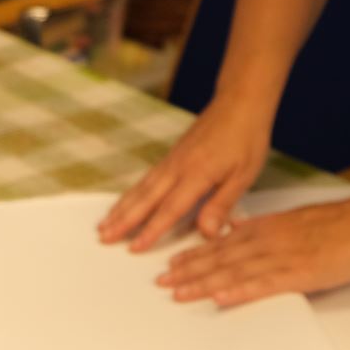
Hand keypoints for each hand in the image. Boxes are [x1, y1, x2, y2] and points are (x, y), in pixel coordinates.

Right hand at [99, 97, 275, 250]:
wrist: (239, 101)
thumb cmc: (246, 136)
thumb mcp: (244, 174)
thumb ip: (222, 204)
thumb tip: (207, 233)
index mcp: (197, 174)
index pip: (170, 208)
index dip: (151, 230)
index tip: (134, 247)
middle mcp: (177, 168)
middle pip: (145, 199)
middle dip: (123, 221)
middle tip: (104, 238)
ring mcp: (171, 161)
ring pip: (140, 189)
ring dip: (121, 209)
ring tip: (103, 225)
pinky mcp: (171, 157)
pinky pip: (145, 180)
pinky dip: (130, 194)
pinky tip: (124, 203)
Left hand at [157, 193, 349, 305]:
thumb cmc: (337, 224)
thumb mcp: (292, 219)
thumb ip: (263, 225)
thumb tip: (240, 226)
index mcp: (265, 228)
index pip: (221, 244)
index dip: (194, 255)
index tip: (172, 264)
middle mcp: (266, 242)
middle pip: (219, 258)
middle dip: (188, 271)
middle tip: (161, 282)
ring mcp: (280, 258)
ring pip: (233, 271)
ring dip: (203, 282)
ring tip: (177, 293)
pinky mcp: (298, 273)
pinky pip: (262, 284)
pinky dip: (239, 290)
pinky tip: (219, 298)